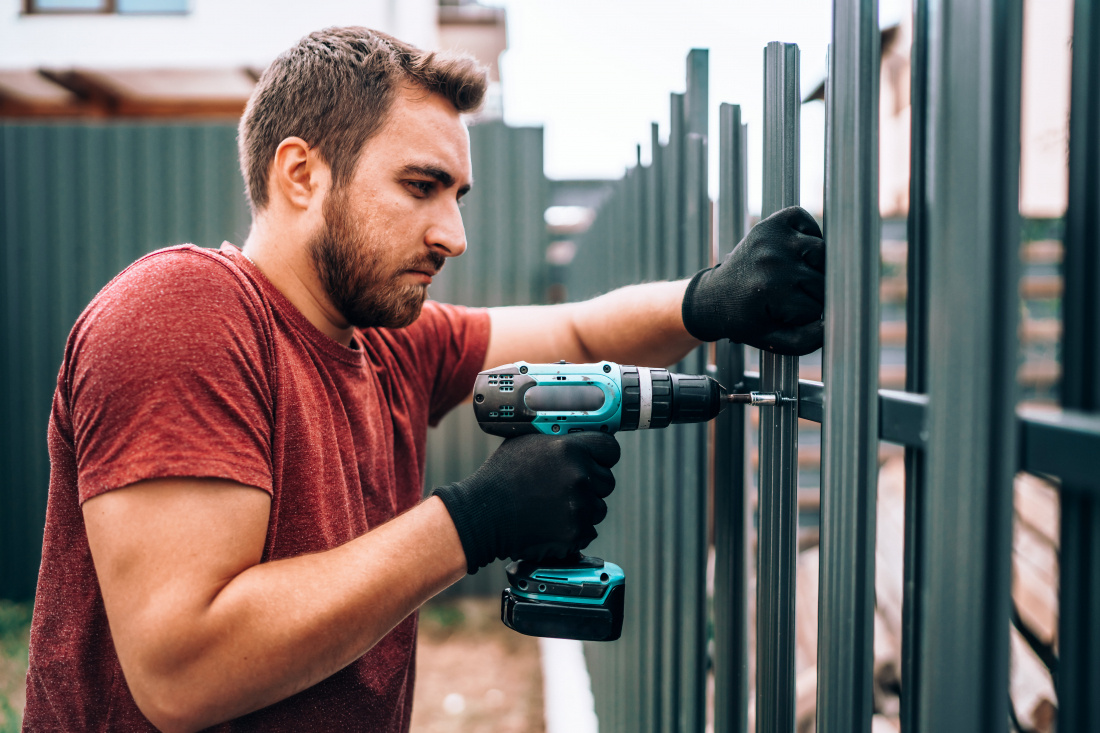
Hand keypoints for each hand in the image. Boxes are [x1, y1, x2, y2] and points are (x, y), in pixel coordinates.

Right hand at [432, 431, 620, 572]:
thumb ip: (557, 439)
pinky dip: (575, 530)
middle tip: (567, 487)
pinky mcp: (574, 532)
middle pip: (606, 481)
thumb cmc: (501, 477)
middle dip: (592, 484)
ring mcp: (578, 506)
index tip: (597, 460)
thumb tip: (576, 432)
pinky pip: (588, 531)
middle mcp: (578, 476)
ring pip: (598, 508)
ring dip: (583, 508)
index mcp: (569, 448)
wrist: (483, 514)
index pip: (610, 449)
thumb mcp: (527, 442)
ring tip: (554, 506)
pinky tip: (553, 523)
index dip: (603, 455)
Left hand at [681, 205, 824, 354]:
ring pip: (822, 253)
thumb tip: (834, 324)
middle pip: (823, 280)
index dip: (808, 316)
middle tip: (788, 300)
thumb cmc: (747, 320)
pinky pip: (809, 223)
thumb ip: (807, 340)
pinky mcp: (772, 223)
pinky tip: (795, 254)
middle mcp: (772, 260)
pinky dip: (810, 235)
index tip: (785, 316)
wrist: (716, 298)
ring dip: (816, 268)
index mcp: (771, 289)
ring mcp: (772, 237)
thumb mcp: (773, 340)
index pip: (818, 307)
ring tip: (796, 278)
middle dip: (813, 295)